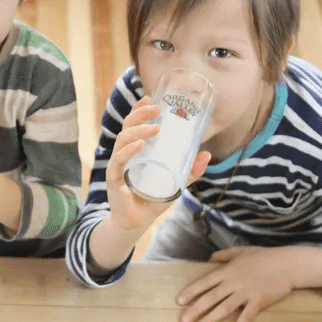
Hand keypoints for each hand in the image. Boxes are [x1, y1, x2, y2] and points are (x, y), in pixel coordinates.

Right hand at [105, 96, 210, 233]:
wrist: (135, 223)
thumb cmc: (151, 200)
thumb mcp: (174, 183)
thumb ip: (189, 171)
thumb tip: (206, 154)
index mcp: (134, 151)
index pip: (133, 125)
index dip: (138, 110)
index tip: (149, 98)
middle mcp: (123, 154)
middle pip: (127, 127)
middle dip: (140, 114)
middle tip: (157, 109)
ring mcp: (117, 165)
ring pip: (123, 140)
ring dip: (138, 130)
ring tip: (155, 128)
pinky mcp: (114, 178)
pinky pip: (119, 160)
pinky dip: (128, 151)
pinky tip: (140, 145)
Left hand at [176, 246, 303, 321]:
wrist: (287, 264)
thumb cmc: (264, 256)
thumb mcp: (240, 251)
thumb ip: (223, 255)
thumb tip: (209, 259)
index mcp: (228, 270)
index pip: (205, 282)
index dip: (191, 292)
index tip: (179, 301)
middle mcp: (233, 283)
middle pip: (211, 298)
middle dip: (196, 310)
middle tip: (183, 320)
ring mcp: (245, 293)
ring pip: (224, 308)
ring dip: (210, 319)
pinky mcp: (258, 302)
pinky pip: (246, 317)